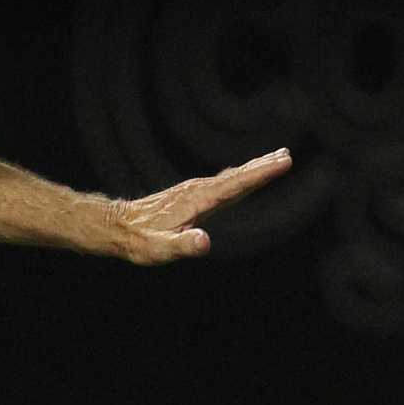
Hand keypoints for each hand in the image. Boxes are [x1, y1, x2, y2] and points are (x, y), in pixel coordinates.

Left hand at [103, 147, 292, 265]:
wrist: (117, 227)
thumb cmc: (139, 242)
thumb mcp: (160, 249)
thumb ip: (183, 246)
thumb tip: (205, 242)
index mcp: (197, 202)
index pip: (235, 186)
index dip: (260, 175)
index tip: (283, 162)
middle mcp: (196, 191)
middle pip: (236, 176)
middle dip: (262, 166)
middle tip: (287, 155)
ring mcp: (192, 191)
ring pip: (229, 177)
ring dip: (252, 168)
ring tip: (275, 159)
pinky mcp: (188, 194)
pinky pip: (220, 182)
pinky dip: (237, 176)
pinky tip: (242, 176)